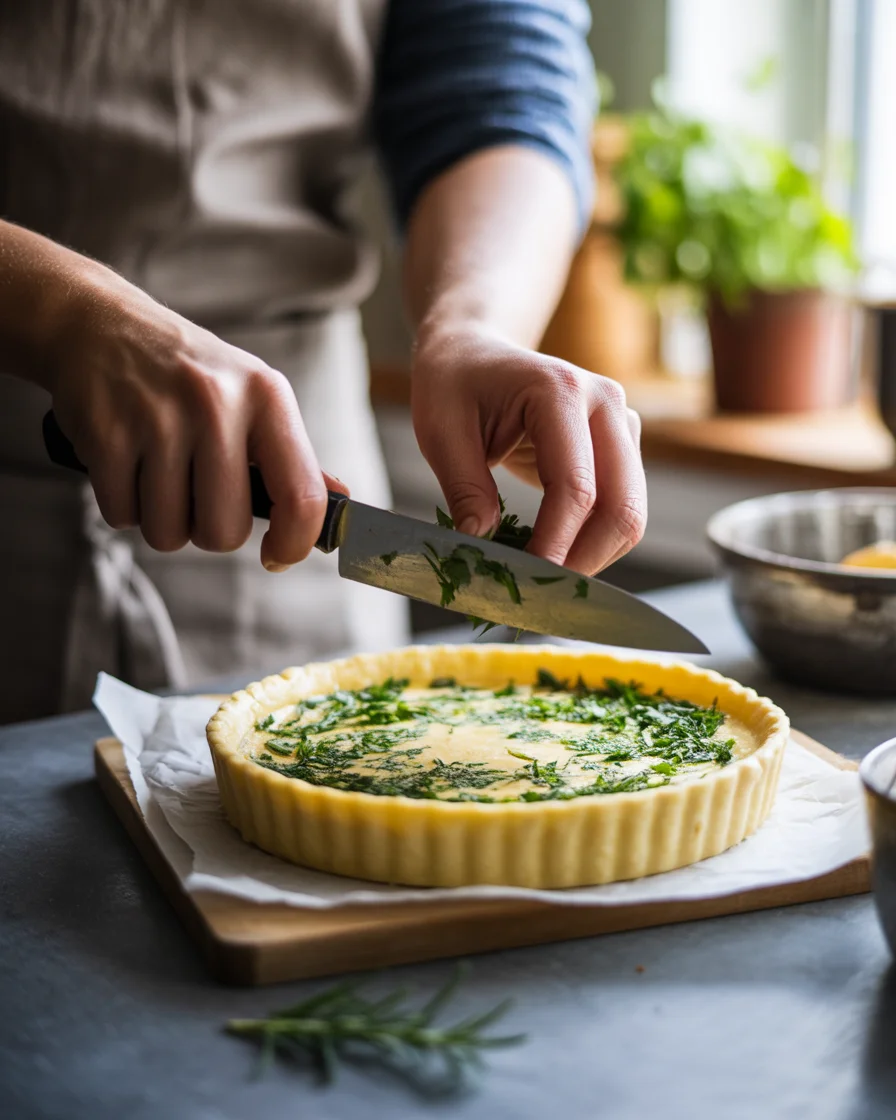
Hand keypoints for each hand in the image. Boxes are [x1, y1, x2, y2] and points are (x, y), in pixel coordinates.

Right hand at [45, 272, 340, 569]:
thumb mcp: (250, 395)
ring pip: (169, 533)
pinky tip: (125, 463)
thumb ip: (292, 455)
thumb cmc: (188, 375)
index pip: (302, 496)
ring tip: (158, 472)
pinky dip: (122, 504)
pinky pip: (122, 515)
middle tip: (196, 491)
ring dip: (161, 519)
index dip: (294, 544)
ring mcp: (158, 418)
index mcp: (266, 396)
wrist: (100, 324)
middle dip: (207, 529)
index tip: (277, 556)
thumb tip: (342, 499)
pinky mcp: (105, 433)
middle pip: (225, 532)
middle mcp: (216, 403)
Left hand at [411, 323, 645, 574]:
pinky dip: (592, 541)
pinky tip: (553, 556)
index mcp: (560, 391)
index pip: (575, 487)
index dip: (554, 544)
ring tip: (542, 580)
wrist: (475, 349)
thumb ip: (462, 487)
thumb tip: (481, 546)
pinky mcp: (621, 444)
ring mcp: (621, 423)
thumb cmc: (453, 382)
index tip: (523, 581)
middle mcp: (605, 403)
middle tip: (538, 594)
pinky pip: (620, 507)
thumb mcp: (440, 430)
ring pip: (629, 514)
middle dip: (583, 561)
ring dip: (591, 557)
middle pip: (622, 506)